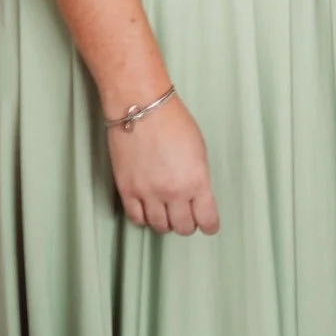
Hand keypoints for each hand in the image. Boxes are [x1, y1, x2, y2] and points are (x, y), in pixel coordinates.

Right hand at [105, 95, 220, 235]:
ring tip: (169, 215)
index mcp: (196, 181)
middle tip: (188, 219)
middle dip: (188, 224)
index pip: (206, 218)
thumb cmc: (174, 122)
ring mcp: (147, 194)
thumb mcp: (199, 151)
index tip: (210, 227)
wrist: (141, 109)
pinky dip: (145, 219)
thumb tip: (197, 196)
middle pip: (183, 226)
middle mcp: (173, 192)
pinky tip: (149, 212)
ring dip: (167, 223)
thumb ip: (199, 178)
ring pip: (159, 226)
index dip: (210, 225)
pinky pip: (136, 218)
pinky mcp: (126, 191)